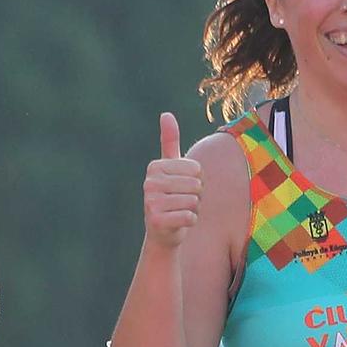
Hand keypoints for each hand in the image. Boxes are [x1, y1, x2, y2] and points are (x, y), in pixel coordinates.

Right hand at [143, 112, 201, 248]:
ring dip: (193, 210)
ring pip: (194, 201)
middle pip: (196, 185)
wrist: (162, 232)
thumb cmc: (171, 196)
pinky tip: (178, 223)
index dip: (197, 181)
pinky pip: (189, 217)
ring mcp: (150, 202)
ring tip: (180, 212)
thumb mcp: (171, 167)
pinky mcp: (156, 220)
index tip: (182, 188)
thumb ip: (169, 141)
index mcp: (154, 167)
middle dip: (196, 197)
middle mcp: (149, 183)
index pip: (197, 169)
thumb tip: (166, 114)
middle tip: (182, 203)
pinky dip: (190, 222)